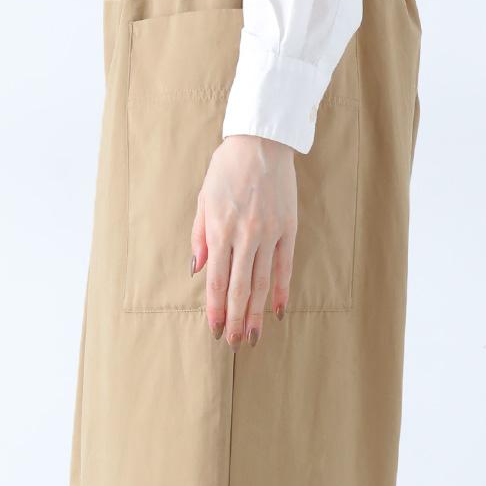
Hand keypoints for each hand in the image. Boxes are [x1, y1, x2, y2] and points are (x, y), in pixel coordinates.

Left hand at [191, 135, 296, 348]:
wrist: (261, 141)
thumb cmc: (226, 168)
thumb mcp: (203, 199)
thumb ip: (200, 237)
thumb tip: (198, 270)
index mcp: (220, 230)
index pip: (216, 281)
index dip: (214, 309)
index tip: (214, 330)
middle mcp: (245, 236)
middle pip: (239, 289)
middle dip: (235, 320)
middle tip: (233, 344)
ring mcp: (269, 234)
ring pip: (262, 283)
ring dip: (256, 313)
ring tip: (253, 337)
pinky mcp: (288, 229)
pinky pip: (285, 267)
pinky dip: (281, 291)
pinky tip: (277, 311)